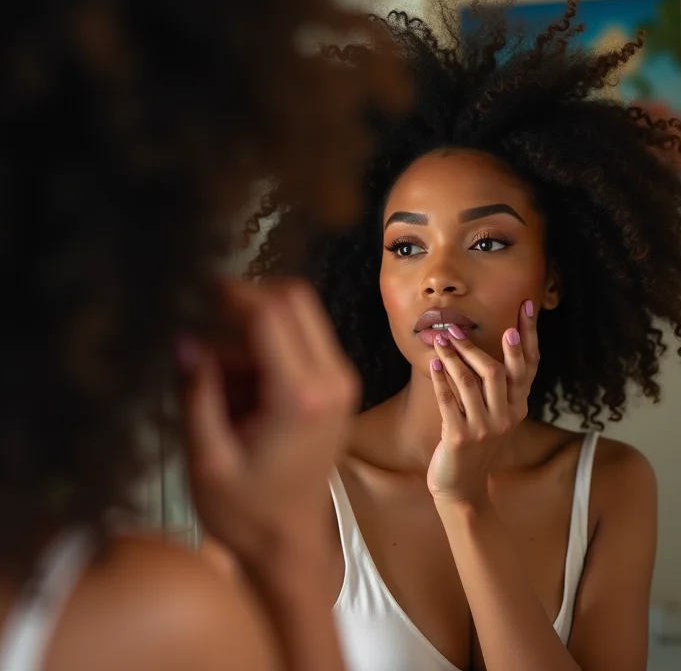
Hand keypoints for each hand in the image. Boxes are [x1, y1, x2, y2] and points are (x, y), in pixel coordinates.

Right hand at [178, 278, 359, 562]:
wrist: (292, 542)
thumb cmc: (246, 512)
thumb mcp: (207, 459)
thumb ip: (197, 393)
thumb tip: (185, 336)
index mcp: (301, 397)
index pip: (270, 312)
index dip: (230, 294)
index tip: (193, 293)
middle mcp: (332, 379)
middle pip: (294, 297)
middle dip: (245, 300)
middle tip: (204, 324)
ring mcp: (341, 379)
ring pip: (300, 312)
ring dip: (255, 323)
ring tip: (220, 369)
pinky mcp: (337, 383)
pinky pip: (303, 336)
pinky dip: (268, 341)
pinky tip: (241, 378)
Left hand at [426, 300, 539, 506]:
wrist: (462, 488)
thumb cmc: (476, 445)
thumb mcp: (494, 416)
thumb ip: (497, 388)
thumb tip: (485, 347)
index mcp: (518, 407)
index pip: (529, 365)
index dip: (529, 335)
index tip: (525, 307)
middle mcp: (506, 416)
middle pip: (497, 371)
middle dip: (476, 346)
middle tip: (455, 328)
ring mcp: (484, 428)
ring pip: (469, 382)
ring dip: (452, 357)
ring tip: (438, 340)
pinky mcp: (459, 437)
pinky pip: (448, 400)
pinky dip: (440, 379)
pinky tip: (433, 363)